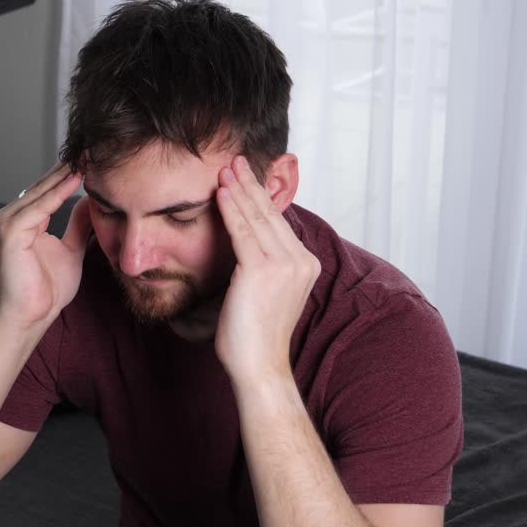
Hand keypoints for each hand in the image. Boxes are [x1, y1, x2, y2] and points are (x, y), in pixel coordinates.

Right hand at [0, 163, 91, 331]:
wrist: (30, 317)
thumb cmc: (46, 290)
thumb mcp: (70, 250)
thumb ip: (76, 226)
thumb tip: (87, 203)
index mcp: (22, 219)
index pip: (48, 190)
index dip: (70, 174)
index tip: (95, 158)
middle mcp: (10, 216)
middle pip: (44, 185)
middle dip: (70, 167)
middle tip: (94, 147)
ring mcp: (7, 222)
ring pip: (42, 191)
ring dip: (66, 173)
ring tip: (89, 156)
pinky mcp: (10, 232)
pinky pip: (39, 207)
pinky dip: (59, 192)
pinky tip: (77, 179)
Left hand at [214, 155, 319, 381]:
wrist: (260, 367)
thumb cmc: (255, 336)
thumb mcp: (265, 293)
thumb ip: (263, 266)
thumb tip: (244, 245)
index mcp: (305, 265)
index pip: (279, 223)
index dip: (261, 198)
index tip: (247, 177)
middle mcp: (301, 261)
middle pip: (270, 214)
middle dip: (251, 185)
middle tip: (236, 160)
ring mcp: (284, 265)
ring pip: (257, 218)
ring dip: (240, 190)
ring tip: (225, 168)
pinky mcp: (262, 271)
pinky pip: (243, 232)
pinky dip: (231, 209)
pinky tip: (221, 192)